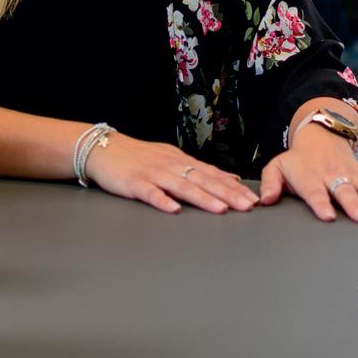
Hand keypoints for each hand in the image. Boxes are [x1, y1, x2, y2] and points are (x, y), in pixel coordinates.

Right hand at [85, 134, 258, 214]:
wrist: (105, 148)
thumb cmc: (140, 157)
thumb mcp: (173, 158)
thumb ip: (199, 169)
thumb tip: (229, 178)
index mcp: (182, 162)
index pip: (213, 174)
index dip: (234, 187)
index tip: (252, 199)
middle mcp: (172, 166)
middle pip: (204, 180)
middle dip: (227, 194)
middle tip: (247, 205)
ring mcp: (153, 174)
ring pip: (182, 186)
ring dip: (203, 198)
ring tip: (220, 208)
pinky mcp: (134, 183)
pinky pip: (150, 193)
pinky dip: (162, 201)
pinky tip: (173, 209)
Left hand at [259, 125, 357, 221]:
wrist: (320, 135)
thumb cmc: (298, 159)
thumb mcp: (277, 166)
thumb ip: (270, 183)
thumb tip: (264, 201)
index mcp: (311, 176)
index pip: (316, 192)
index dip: (322, 204)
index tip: (329, 216)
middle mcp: (334, 175)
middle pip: (346, 191)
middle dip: (354, 204)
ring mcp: (352, 175)